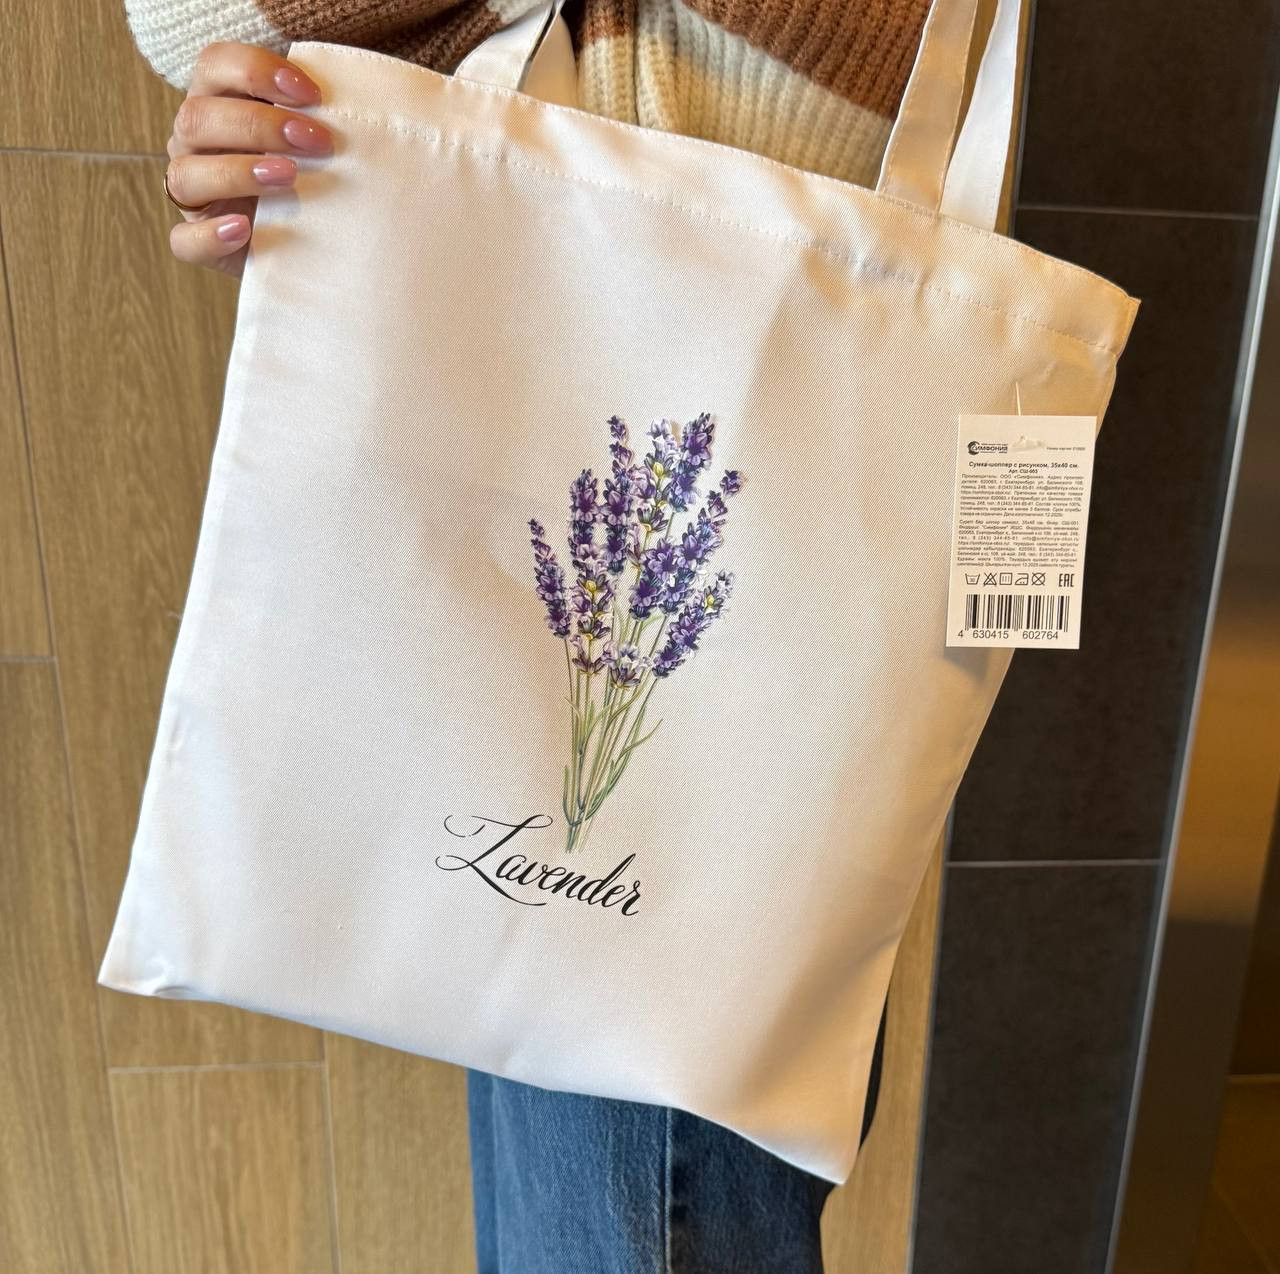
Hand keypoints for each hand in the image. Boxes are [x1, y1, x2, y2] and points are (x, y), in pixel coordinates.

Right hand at [164, 42, 333, 277]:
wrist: (312, 241)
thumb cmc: (315, 175)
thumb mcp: (313, 139)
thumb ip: (316, 114)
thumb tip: (362, 99)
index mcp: (217, 103)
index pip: (214, 65)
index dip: (256, 70)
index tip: (312, 95)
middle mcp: (195, 143)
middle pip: (197, 118)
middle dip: (258, 125)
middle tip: (316, 142)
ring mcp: (192, 193)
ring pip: (184, 174)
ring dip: (238, 172)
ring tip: (289, 178)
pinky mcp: (198, 241)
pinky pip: (185, 240)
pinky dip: (210, 235)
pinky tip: (244, 230)